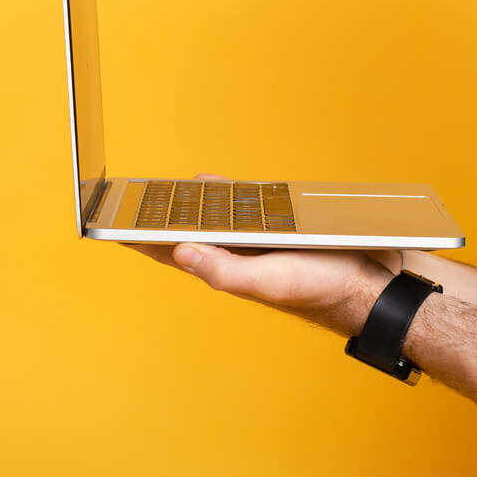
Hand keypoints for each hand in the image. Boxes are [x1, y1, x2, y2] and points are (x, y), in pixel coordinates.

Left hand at [119, 174, 402, 337]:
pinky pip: (244, 206)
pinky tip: (207, 187)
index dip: (138, 239)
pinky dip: (224, 195)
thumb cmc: (319, 289)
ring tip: (157, 191)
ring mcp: (254, 240)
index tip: (107, 224)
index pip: (168, 252)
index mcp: (223, 270)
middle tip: (127, 198)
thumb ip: (223, 270)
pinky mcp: (277, 226)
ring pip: (213, 218)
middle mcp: (234, 255)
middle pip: (185, 231)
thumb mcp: (266, 282)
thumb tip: (180, 251)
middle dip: (157, 216)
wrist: (369, 283)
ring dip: (188, 204)